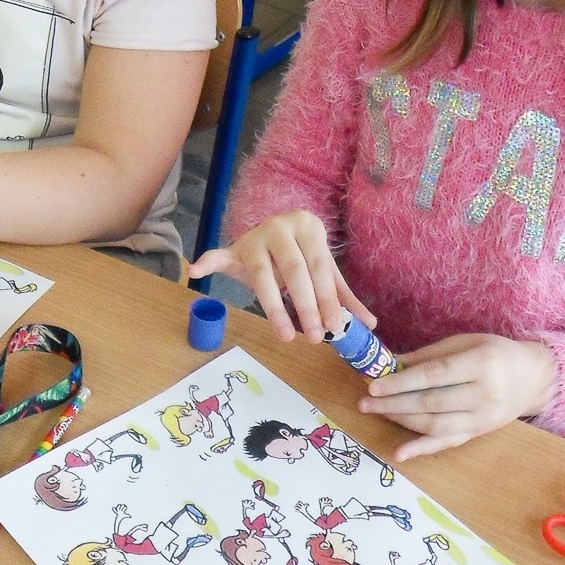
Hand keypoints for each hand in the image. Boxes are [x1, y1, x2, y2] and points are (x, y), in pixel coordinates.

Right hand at [188, 211, 375, 341]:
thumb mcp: (325, 271)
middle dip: (305, 306)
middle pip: (294, 271)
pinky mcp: (233, 248)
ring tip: (285, 335)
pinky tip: (194, 271)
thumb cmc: (303, 254)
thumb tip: (370, 326)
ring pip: (262, 274)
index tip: (334, 328)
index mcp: (309, 227)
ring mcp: (254, 237)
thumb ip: (344, 296)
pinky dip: (207, 262)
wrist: (276, 229)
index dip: (328, 298)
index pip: (321, 267)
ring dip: (273, 307)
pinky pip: (218, 255)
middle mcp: (280, 226)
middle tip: (313, 337)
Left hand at [360, 333, 557, 459]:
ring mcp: (484, 419)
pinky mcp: (479, 433)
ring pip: (436, 425)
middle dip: (394, 403)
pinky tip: (400, 453)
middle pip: (432, 402)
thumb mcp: (466, 342)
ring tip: (376, 412)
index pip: (435, 376)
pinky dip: (422, 449)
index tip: (374, 384)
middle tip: (366, 401)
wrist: (533, 377)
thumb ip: (429, 355)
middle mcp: (485, 394)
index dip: (402, 382)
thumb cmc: (496, 353)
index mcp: (482, 364)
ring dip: (402, 421)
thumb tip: (390, 363)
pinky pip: (448, 443)